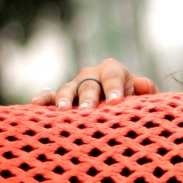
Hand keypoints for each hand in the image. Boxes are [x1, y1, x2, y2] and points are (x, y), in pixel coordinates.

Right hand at [31, 58, 157, 109]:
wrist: (122, 108)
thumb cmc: (135, 102)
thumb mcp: (144, 97)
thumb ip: (147, 91)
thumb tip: (143, 84)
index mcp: (113, 70)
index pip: (112, 77)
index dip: (114, 89)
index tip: (116, 103)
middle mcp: (92, 74)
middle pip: (89, 84)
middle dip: (89, 97)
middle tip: (90, 110)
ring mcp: (75, 85)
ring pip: (68, 89)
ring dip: (65, 99)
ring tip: (63, 111)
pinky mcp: (63, 97)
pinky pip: (51, 95)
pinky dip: (44, 99)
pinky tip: (36, 105)